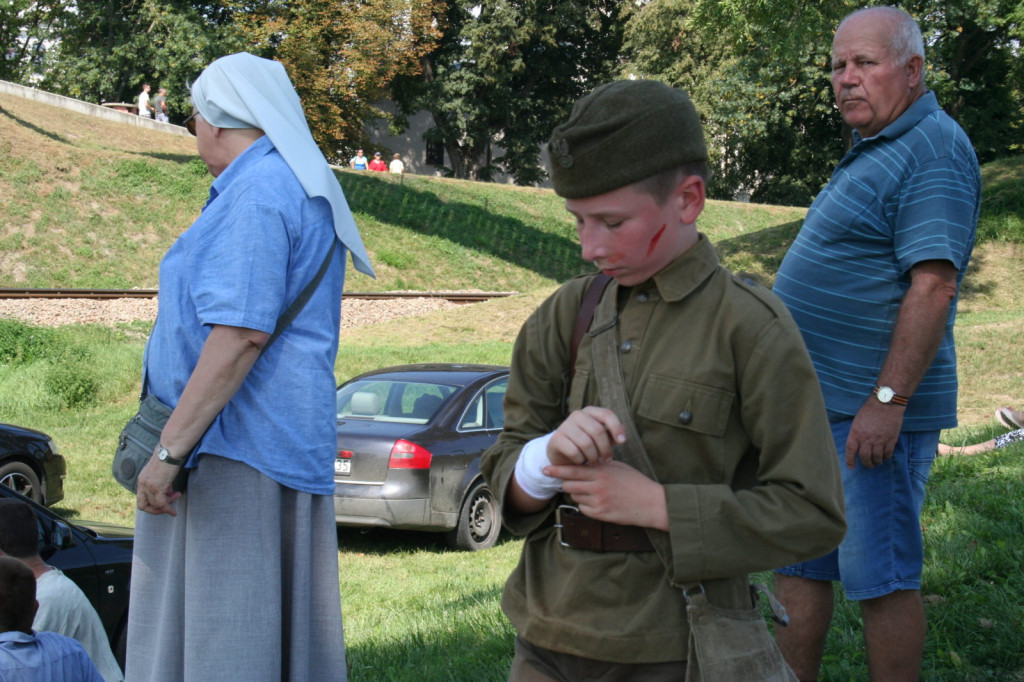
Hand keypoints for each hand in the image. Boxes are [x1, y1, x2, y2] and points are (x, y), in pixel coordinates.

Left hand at [136, 453, 182, 515]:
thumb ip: (160, 483)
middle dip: (157, 508)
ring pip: (155, 505)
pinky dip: (167, 509)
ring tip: (176, 496)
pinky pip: (162, 504)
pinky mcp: (157, 487)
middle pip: (145, 505)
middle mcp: (142, 484)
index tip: (161, 502)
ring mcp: (149, 486)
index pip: (141, 499)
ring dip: (166, 505)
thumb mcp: (160, 472)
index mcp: (142, 480)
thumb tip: (168, 492)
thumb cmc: (167, 458)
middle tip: (168, 504)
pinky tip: (173, 512)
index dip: (150, 505)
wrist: (169, 451)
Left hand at [544, 459, 667, 530]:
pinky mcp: (600, 515)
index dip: (557, 469)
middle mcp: (597, 487)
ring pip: (575, 496)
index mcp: (601, 472)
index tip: (545, 469)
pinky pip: (583, 508)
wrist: (651, 503)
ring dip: (577, 493)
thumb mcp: (618, 467)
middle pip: (569, 484)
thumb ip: (600, 465)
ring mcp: (598, 502)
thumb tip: (583, 462)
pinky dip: (585, 505)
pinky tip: (597, 501)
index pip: (572, 469)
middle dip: (567, 482)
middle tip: (571, 480)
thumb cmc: (636, 482)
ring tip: (590, 491)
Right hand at [547, 406, 625, 465]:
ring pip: (586, 443)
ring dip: (593, 457)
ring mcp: (565, 426)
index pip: (606, 414)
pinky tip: (581, 462)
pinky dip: (580, 460)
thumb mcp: (600, 439)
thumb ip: (611, 435)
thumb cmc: (586, 445)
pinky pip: (574, 452)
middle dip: (605, 448)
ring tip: (594, 462)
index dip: (616, 427)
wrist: (562, 453)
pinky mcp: (556, 439)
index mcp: (589, 412)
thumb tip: (622, 437)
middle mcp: (577, 415)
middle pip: (597, 431)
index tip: (623, 441)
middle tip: (607, 459)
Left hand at [845, 398, 904, 468]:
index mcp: (856, 433)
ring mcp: (879, 440)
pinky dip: (886, 457)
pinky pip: (888, 453)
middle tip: (868, 466)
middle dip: (866, 464)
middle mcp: (867, 439)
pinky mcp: (891, 440)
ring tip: (877, 462)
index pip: (850, 450)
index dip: (850, 460)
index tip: (851, 466)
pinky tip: (885, 457)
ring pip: (877, 458)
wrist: (886, 403)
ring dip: (877, 462)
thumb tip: (857, 444)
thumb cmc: (870, 409)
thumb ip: (857, 433)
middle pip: (865, 457)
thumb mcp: (857, 420)